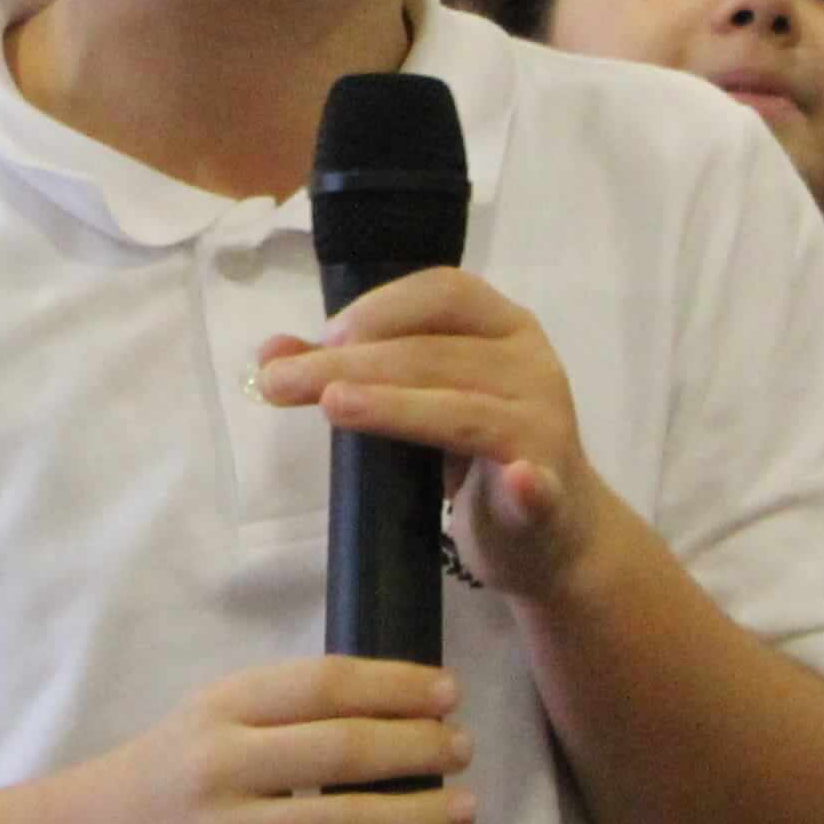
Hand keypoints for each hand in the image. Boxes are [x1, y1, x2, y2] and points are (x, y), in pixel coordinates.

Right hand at [26, 656, 470, 823]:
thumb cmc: (160, 781)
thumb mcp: (204, 725)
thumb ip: (278, 717)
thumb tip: (389, 716)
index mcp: (221, 709)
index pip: (323, 684)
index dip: (395, 686)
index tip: (447, 694)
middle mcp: (222, 765)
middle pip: (342, 748)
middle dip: (417, 748)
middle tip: (462, 752)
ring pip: (340, 823)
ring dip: (415, 814)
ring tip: (462, 809)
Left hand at [258, 267, 615, 601]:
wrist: (553, 531)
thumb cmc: (477, 449)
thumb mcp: (421, 398)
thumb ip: (352, 370)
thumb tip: (270, 354)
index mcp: (504, 326)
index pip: (445, 292)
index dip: (382, 308)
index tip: (325, 336)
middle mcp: (532, 364)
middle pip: (436, 353)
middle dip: (353, 364)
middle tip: (281, 383)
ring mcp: (546, 426)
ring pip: (465, 410)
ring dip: (395, 407)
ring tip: (333, 406)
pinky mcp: (552, 493)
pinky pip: (538, 484)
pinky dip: (529, 483)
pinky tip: (519, 480)